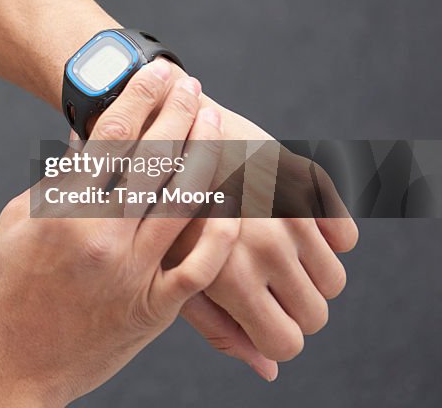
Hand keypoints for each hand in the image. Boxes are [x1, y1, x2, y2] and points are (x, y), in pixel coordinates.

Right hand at [0, 60, 238, 406]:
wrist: (12, 367)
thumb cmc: (4, 290)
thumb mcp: (15, 223)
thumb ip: (55, 181)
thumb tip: (86, 139)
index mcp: (62, 211)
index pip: (113, 136)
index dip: (141, 96)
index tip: (158, 71)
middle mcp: (102, 237)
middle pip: (155, 159)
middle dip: (178, 112)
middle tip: (191, 83)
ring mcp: (133, 274)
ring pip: (184, 202)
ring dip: (204, 155)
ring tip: (214, 121)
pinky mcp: (153, 310)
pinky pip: (200, 265)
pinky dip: (218, 229)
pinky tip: (231, 199)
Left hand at [171, 105, 358, 379]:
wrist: (164, 133)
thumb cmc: (159, 212)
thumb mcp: (172, 272)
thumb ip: (219, 326)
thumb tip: (269, 370)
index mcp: (226, 273)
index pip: (285, 342)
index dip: (273, 336)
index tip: (258, 319)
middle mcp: (264, 244)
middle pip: (316, 315)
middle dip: (293, 310)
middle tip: (264, 288)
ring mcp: (288, 210)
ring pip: (334, 279)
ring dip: (309, 276)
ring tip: (271, 255)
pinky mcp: (304, 180)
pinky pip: (345, 237)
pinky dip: (326, 239)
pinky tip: (289, 227)